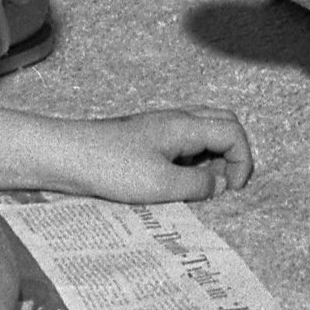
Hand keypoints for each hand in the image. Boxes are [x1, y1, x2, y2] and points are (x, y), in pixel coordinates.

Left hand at [60, 109, 254, 203]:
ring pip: (204, 132)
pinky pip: (184, 143)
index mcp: (184, 125)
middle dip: (233, 154)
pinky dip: (193, 160)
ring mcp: (160, 127)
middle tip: (224, 186)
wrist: (67, 156)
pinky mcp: (146, 139)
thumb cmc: (110, 167)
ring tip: (201, 188)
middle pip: (223, 123)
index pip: (233, 131)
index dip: (243, 161)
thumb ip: (198, 185)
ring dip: (213, 158)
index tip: (232, 190)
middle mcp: (176, 120)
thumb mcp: (161, 184)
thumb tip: (220, 185)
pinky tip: (179, 184)